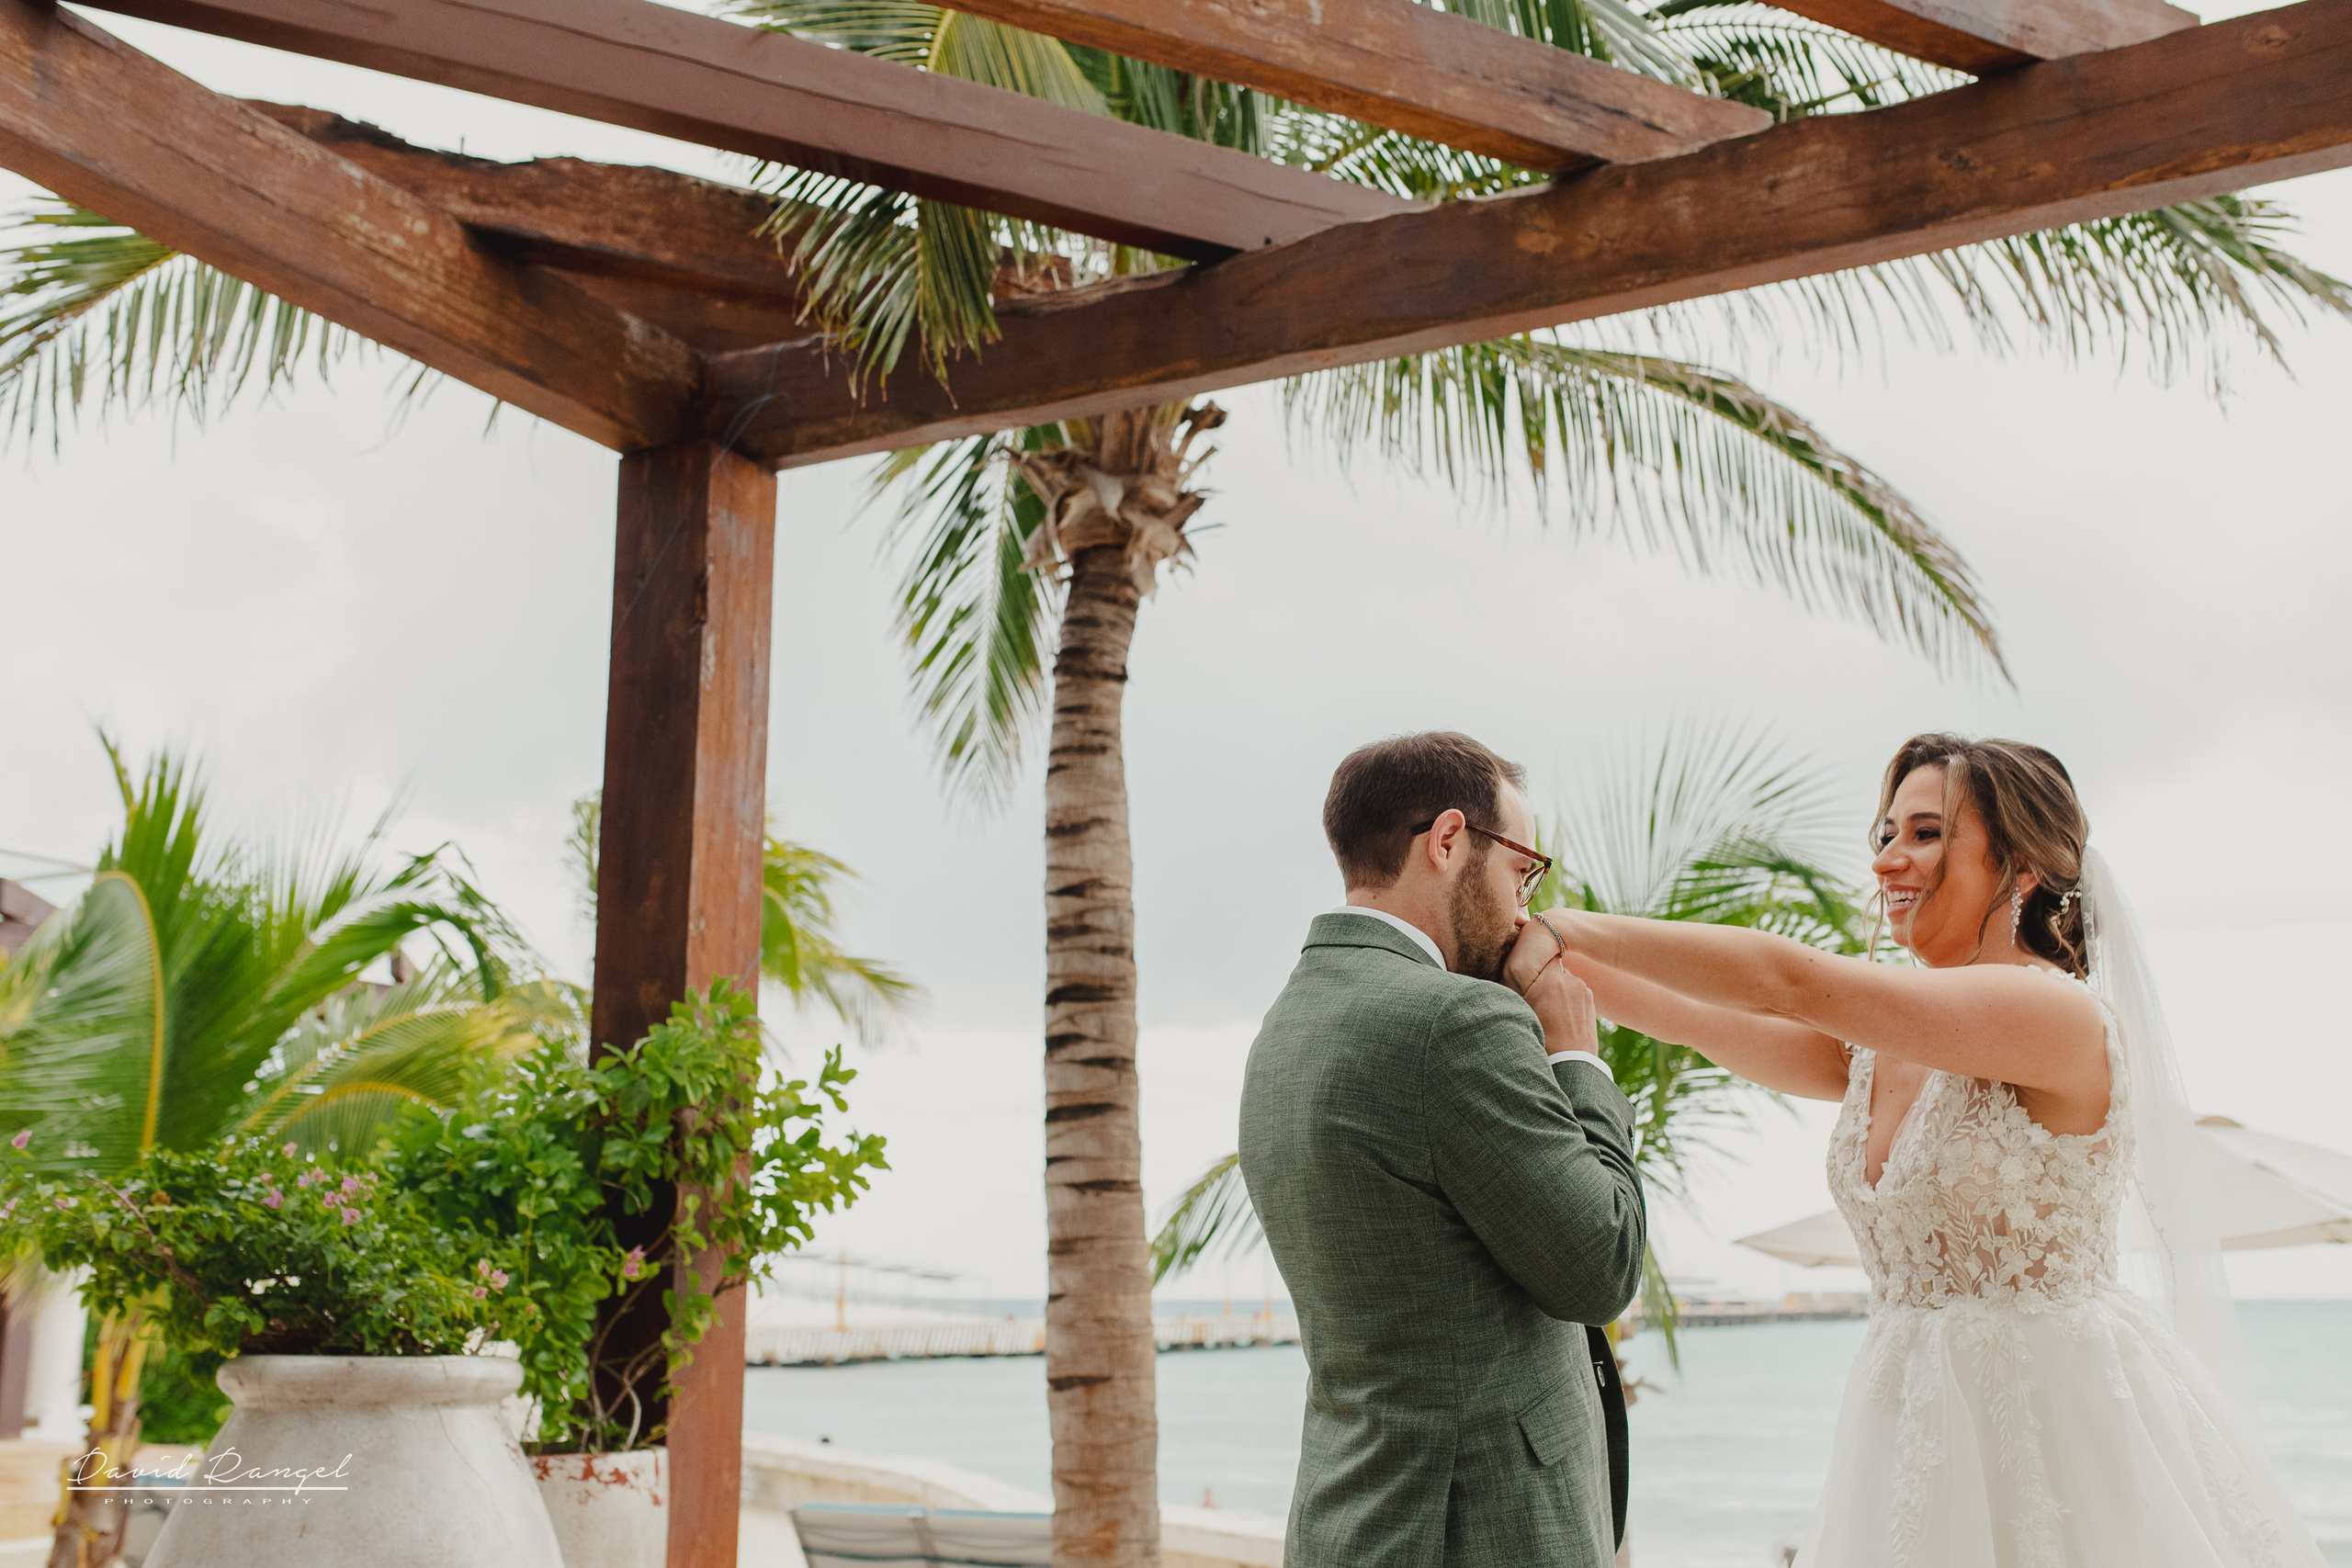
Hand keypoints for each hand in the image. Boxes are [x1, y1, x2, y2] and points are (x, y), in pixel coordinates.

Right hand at [1506, 915, 1599, 1053]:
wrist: (1572, 1064)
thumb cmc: (1543, 1041)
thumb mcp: (1523, 1014)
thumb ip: (1518, 992)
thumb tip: (1509, 978)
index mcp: (1552, 981)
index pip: (1543, 956)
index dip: (1533, 961)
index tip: (1526, 973)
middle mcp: (1572, 981)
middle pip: (1552, 970)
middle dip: (1544, 981)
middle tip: (1535, 998)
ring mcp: (1584, 991)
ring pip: (1565, 982)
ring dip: (1557, 991)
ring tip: (1549, 1013)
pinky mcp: (1591, 1002)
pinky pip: (1575, 993)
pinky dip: (1568, 1000)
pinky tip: (1561, 1018)